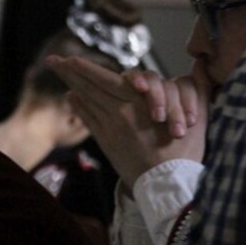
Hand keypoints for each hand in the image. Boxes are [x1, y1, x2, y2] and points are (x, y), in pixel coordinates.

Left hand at [46, 56, 206, 186]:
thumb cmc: (184, 151)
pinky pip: (88, 118)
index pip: (106, 80)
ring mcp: (110, 128)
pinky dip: (78, 106)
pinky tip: (70, 97)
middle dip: (71, 71)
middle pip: (90, 86)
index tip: (71, 59)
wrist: (169, 185)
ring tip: (57, 71)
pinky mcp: (107, 142)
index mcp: (140, 104)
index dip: (87, 68)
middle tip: (53, 60)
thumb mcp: (192, 115)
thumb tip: (192, 67)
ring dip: (71, 84)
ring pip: (86, 100)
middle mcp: (120, 113)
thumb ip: (188, 89)